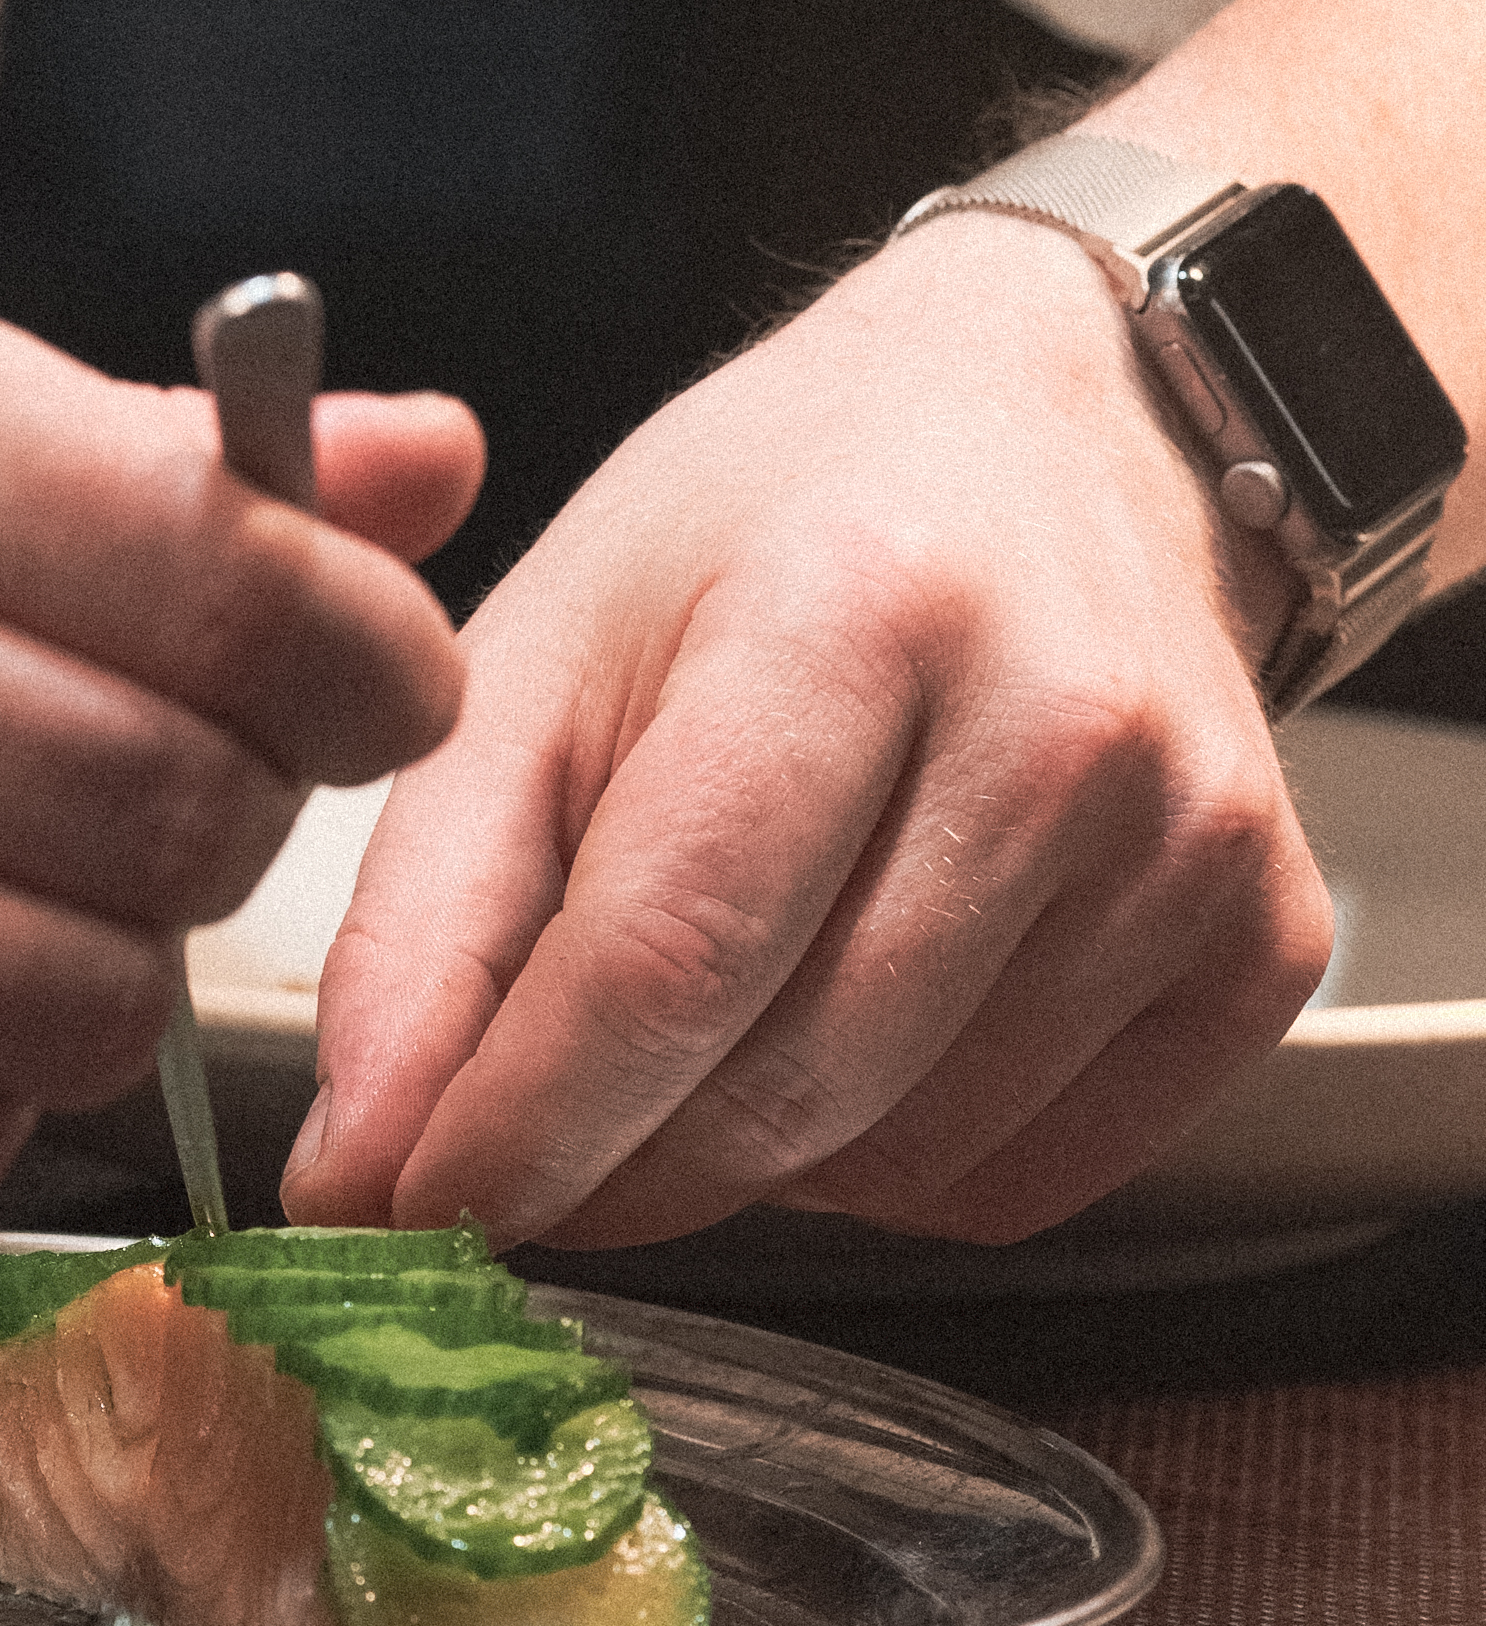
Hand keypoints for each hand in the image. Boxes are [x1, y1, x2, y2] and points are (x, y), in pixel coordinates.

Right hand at [0, 201, 476, 1216]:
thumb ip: (113, 431)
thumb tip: (419, 465)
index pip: (227, 573)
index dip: (368, 650)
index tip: (374, 669)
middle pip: (180, 812)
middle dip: (240, 805)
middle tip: (179, 759)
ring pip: (75, 1007)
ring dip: (111, 954)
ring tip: (17, 863)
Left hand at [285, 213, 1331, 1251]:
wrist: (1052, 420)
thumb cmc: (785, 519)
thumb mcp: (551, 640)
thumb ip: (431, 906)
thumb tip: (360, 1168)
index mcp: (854, 605)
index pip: (665, 958)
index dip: (515, 1127)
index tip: (402, 1205)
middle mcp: (1054, 721)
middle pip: (783, 1087)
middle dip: (608, 1163)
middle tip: (520, 1134)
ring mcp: (1188, 839)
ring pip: (897, 1159)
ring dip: (748, 1159)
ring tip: (713, 1006)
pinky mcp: (1264, 936)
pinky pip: (1023, 1178)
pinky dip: (892, 1158)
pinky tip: (855, 1015)